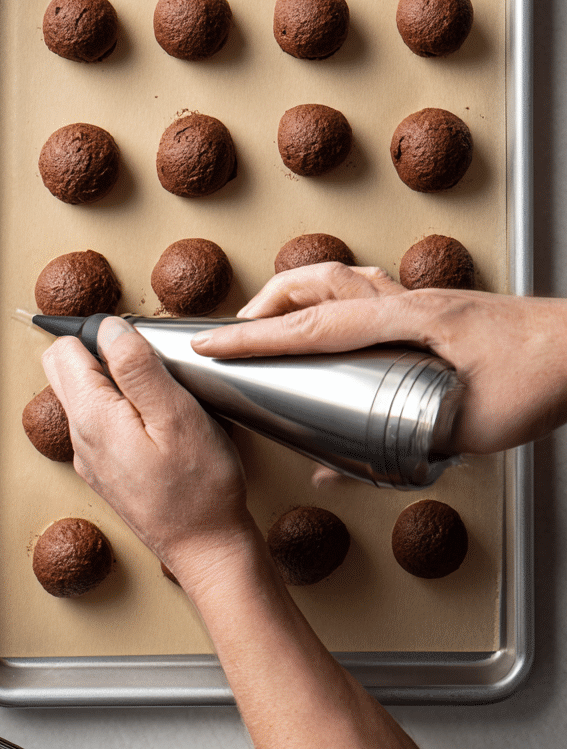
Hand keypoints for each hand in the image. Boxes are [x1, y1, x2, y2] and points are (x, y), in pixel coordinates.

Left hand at [41, 316, 261, 591]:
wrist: (207, 551)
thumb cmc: (199, 489)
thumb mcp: (175, 415)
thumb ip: (137, 366)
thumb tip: (109, 328)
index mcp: (91, 418)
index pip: (63, 349)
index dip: (100, 334)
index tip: (138, 346)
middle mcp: (80, 438)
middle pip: (66, 370)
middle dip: (100, 354)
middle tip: (150, 369)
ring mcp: (90, 457)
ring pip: (85, 396)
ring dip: (116, 384)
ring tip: (161, 398)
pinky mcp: (106, 470)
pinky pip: (101, 423)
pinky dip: (124, 411)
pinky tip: (160, 426)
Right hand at [190, 262, 566, 453]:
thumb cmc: (538, 377)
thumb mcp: (466, 430)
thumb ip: (397, 453)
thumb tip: (334, 469)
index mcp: (408, 320)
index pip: (314, 325)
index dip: (255, 337)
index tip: (215, 345)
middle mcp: (407, 300)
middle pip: (316, 283)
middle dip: (265, 305)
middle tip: (235, 334)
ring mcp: (420, 299)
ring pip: (340, 278)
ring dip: (297, 295)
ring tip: (272, 324)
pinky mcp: (433, 308)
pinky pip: (367, 290)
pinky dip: (334, 299)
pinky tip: (334, 322)